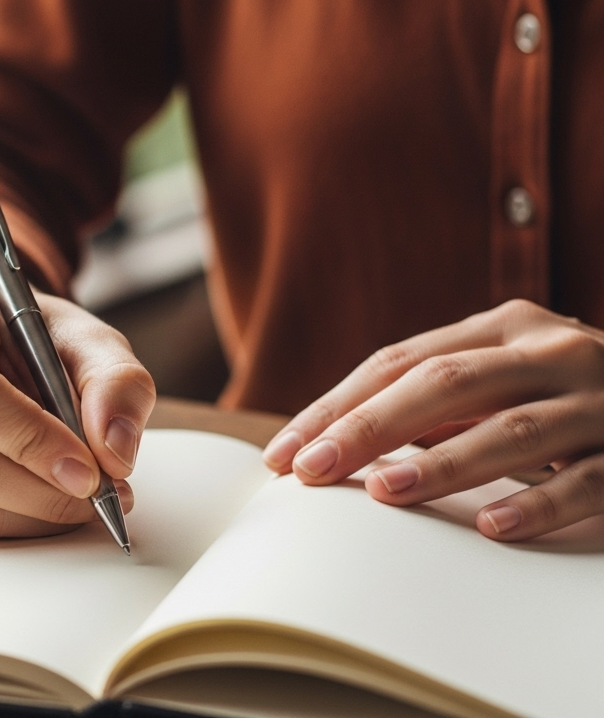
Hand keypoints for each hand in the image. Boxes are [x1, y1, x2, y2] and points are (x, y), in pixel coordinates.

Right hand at [0, 284, 153, 536]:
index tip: (90, 470)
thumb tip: (115, 454)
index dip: (29, 440)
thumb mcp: (88, 337)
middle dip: (43, 491)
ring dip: (36, 515)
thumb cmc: (34, 336)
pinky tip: (49, 495)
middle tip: (105, 493)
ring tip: (86, 496)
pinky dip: (18, 521)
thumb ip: (116, 382)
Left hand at [263, 299, 603, 540]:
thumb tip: (326, 443)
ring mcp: (599, 400)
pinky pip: (588, 480)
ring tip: (384, 491)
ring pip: (512, 429)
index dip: (336, 407)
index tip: (284, 454)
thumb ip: (434, 401)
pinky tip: (495, 528)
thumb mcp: (504, 380)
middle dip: (366, 429)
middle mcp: (551, 351)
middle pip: (443, 386)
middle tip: (311, 470)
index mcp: (503, 328)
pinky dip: (540, 504)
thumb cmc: (570, 399)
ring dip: (442, 463)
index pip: (398, 363)